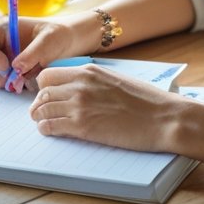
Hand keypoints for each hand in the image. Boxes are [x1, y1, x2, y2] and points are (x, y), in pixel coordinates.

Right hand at [0, 13, 96, 92]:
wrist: (67, 42)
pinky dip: (7, 85)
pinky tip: (20, 85)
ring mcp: (1, 54)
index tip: (7, 65)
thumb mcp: (48, 40)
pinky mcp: (7, 67)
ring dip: (2, 81)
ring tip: (21, 83)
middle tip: (13, 82)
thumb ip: (32, 53)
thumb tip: (16, 68)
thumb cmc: (58, 34)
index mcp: (3, 27)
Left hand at [28, 64, 179, 151]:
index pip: (49, 75)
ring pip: (43, 109)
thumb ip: (94, 81)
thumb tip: (80, 88)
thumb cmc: (148, 101)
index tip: (45, 94)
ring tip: (41, 122)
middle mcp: (80, 85)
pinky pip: (51, 126)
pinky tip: (48, 131)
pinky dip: (46, 129)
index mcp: (88, 71)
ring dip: (39, 116)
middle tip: (39, 110)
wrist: (164, 118)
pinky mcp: (82, 127)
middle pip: (42, 92)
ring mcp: (79, 106)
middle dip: (38, 102)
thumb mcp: (116, 79)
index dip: (44, 86)